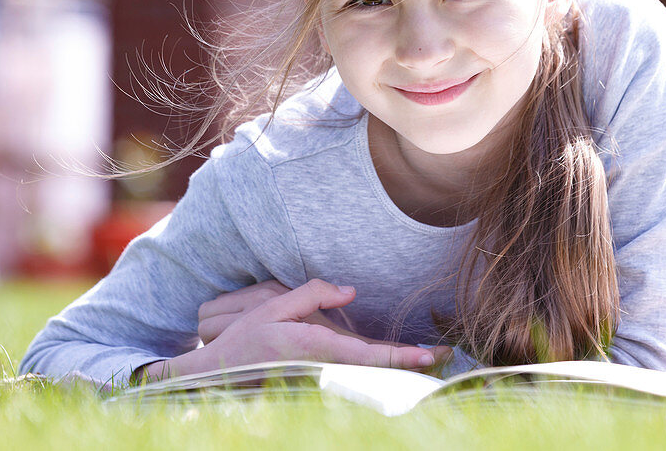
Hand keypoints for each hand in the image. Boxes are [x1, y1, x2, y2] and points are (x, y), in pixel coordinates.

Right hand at [137, 279, 450, 382]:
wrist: (221, 374)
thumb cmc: (246, 340)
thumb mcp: (274, 306)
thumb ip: (313, 294)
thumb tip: (349, 291)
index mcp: (318, 348)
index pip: (368, 354)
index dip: (400, 355)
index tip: (428, 355)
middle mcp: (326, 365)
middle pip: (378, 367)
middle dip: (411, 362)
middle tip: (444, 356)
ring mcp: (324, 374)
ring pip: (369, 370)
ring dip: (397, 364)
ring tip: (428, 356)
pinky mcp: (321, 374)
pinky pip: (356, 369)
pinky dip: (378, 365)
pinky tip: (396, 359)